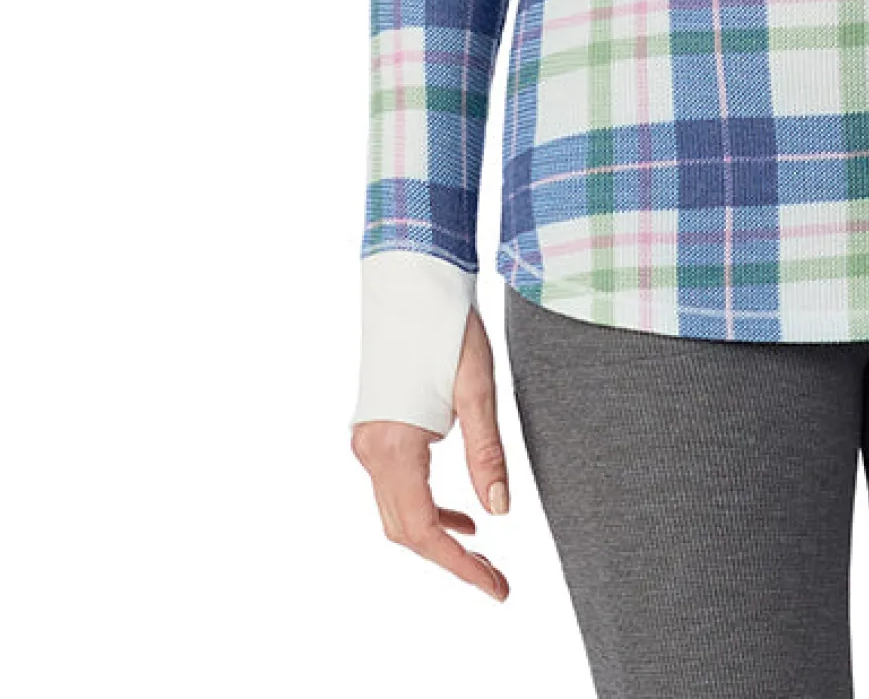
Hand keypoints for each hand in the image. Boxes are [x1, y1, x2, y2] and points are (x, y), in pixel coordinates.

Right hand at [351, 306, 515, 599]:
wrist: (412, 281)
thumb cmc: (448, 327)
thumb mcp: (478, 389)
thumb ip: (487, 453)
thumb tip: (500, 513)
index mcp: (394, 446)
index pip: (423, 530)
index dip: (459, 566)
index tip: (496, 587)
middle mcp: (371, 450)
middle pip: (405, 530)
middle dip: (450, 560)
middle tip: (496, 580)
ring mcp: (368, 441)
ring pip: (398, 512)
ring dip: (437, 536)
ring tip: (483, 554)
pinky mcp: (375, 430)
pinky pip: (396, 488)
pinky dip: (426, 508)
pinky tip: (462, 514)